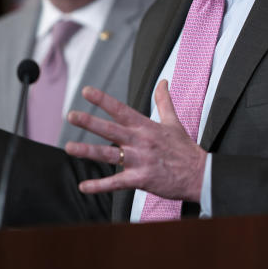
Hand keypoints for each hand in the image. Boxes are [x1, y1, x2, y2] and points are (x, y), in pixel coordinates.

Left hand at [65, 80, 205, 201]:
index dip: (103, 100)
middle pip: (111, 130)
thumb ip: (164, 101)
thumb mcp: (173, 122)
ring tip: (69, 148)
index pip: (121, 110)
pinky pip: (116, 183)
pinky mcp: (140, 180)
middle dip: (90, 122)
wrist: (198, 174)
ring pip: (109, 155)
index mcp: (146, 127)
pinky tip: (84, 186)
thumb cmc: (184, 149)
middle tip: (71, 115)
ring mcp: (139, 161)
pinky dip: (99, 185)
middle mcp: (140, 142)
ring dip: (88, 151)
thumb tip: (163, 82)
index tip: (86, 91)